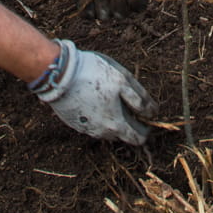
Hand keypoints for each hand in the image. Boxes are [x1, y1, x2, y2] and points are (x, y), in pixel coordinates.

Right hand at [30, 39, 156, 143]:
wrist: (60, 75)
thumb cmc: (94, 74)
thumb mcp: (123, 80)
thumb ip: (140, 98)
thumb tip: (152, 112)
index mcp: (116, 125)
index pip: (137, 138)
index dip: (146, 129)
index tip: (148, 117)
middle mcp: (101, 132)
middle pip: (122, 136)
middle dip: (130, 126)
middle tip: (133, 110)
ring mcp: (85, 129)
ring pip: (105, 131)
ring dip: (112, 122)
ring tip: (112, 103)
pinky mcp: (73, 123)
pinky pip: (91, 124)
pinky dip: (97, 117)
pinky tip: (95, 102)